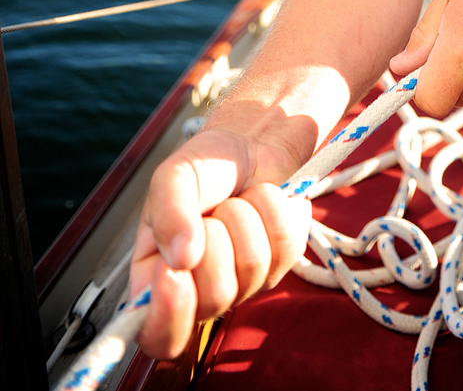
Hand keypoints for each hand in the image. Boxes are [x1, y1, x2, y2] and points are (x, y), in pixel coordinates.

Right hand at [131, 123, 312, 359]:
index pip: (158, 336)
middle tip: (212, 211)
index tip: (174, 272)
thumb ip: (169, 214)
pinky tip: (262, 200)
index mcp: (157, 280)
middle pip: (214, 298)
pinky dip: (275, 210)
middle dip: (216, 239)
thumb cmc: (204, 166)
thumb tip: (182, 260)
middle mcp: (200, 292)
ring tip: (236, 201)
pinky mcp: (280, 264)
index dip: (168, 315)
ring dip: (245, 217)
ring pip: (253, 269)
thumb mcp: (173, 177)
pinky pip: (287, 246)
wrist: (250, 143)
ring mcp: (244, 282)